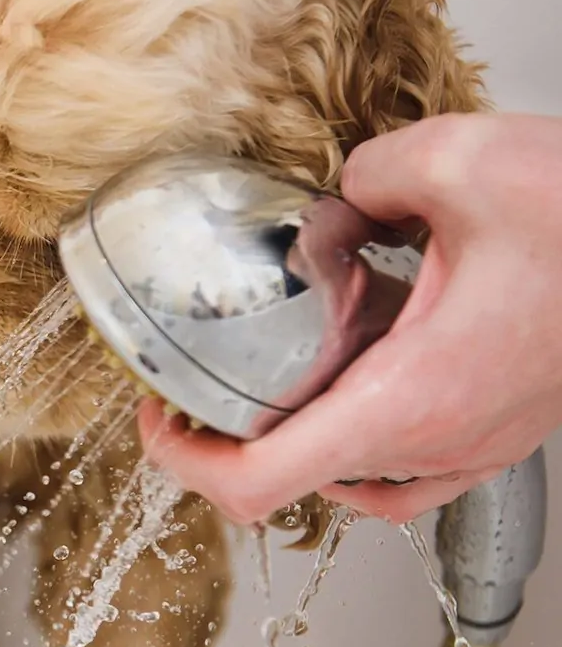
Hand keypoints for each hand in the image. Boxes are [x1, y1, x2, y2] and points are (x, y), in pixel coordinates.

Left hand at [138, 113, 561, 524]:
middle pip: (291, 484)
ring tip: (253, 384)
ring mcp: (468, 446)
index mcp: (409, 397)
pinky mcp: (489, 431)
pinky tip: (340, 382)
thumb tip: (336, 197)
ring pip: (346, 483)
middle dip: (225, 439)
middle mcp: (435, 440)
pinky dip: (347, 440)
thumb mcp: (452, 161)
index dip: (186, 463)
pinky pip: (397, 468)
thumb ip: (361, 175)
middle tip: (191, 386)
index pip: (263, 483)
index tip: (157, 419)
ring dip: (287, 441)